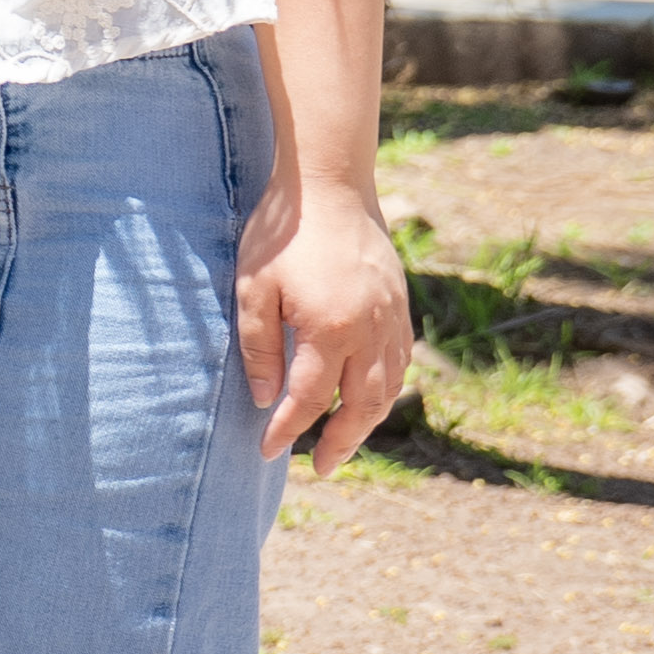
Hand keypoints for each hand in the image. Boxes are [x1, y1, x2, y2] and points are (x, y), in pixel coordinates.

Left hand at [239, 177, 412, 469]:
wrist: (328, 185)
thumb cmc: (281, 235)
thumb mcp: (252, 289)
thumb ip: (259, 348)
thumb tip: (265, 399)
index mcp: (331, 330)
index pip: (310, 399)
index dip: (288, 430)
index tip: (267, 452)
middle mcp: (371, 331)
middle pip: (364, 406)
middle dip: (342, 442)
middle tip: (321, 468)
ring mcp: (393, 319)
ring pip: (390, 388)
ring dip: (368, 420)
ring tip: (344, 441)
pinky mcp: (401, 306)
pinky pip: (402, 361)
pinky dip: (387, 388)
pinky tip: (369, 397)